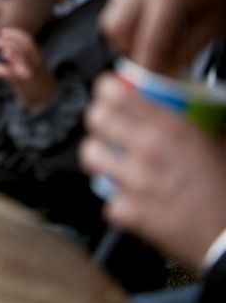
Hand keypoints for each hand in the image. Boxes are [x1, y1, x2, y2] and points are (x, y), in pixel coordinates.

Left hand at [0, 27, 56, 111]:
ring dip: (7, 49)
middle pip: (24, 45)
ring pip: (21, 56)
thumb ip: (20, 56)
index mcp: (38, 56)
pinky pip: (10, 73)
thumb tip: (2, 45)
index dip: (14, 33)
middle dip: (9, 40)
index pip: (28, 39)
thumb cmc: (35, 81)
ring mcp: (31, 73)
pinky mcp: (24, 84)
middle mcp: (36, 63)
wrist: (47, 100)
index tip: (2, 32)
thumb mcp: (31, 65)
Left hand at [80, 74, 225, 268]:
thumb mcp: (218, 141)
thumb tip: (176, 106)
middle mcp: (148, 150)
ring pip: (90, 155)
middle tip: (106, 124)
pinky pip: (107, 200)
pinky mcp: (130, 213)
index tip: (107, 92)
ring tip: (110, 160)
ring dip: (99, 156)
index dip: (106, 89)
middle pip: (96, 118)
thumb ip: (190, 121)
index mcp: (171, 128)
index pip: (117, 93)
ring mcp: (135, 182)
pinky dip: (118, 201)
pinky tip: (131, 199)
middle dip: (99, 119)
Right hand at [100, 0, 225, 72]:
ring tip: (153, 38)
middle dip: (128, 50)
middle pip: (114, 30)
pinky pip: (121, 0)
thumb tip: (163, 71)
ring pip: (111, 15)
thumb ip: (185, 50)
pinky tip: (154, 18)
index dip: (146, 70)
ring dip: (127, 34)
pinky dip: (132, 16)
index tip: (148, 83)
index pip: (144, 45)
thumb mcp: (216, 22)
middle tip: (150, 59)